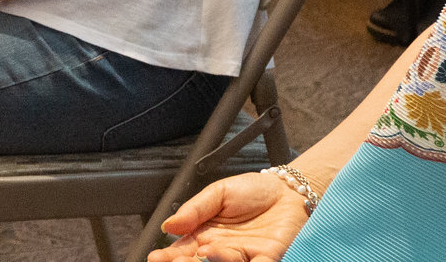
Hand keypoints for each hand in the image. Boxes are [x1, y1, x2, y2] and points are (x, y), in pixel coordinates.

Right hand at [147, 172, 309, 261]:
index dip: (169, 256)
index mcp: (206, 235)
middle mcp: (223, 250)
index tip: (156, 257)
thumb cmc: (254, 191)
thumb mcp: (218, 192)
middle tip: (176, 260)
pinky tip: (232, 258)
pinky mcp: (268, 257)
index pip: (183, 250)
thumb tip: (168, 226)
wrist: (289, 190)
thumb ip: (194, 209)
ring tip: (203, 254)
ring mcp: (245, 256)